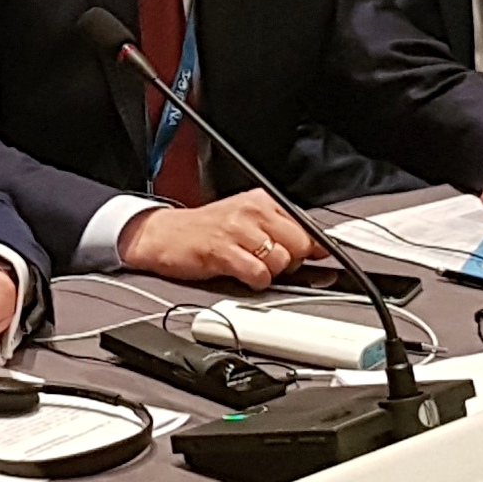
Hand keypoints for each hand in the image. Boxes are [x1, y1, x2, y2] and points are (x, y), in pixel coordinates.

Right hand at [113, 191, 317, 287]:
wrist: (163, 235)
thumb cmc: (207, 231)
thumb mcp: (246, 221)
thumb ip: (281, 232)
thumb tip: (319, 253)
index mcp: (262, 200)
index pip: (306, 225)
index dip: (311, 248)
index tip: (313, 259)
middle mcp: (253, 211)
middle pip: (299, 244)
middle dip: (290, 262)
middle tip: (268, 262)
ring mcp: (237, 230)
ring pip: (280, 261)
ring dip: (270, 273)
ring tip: (249, 266)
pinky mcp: (223, 251)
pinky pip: (258, 274)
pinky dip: (255, 281)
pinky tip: (242, 275)